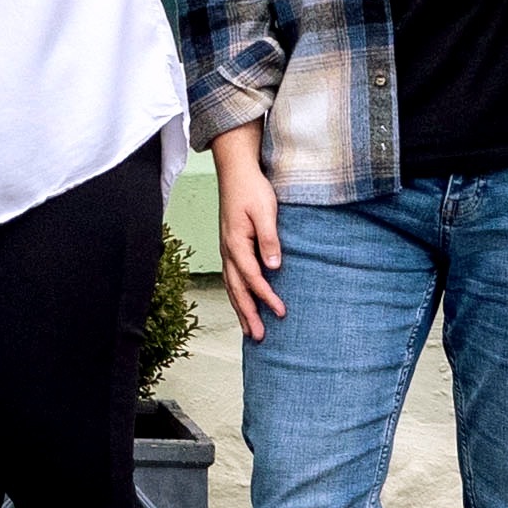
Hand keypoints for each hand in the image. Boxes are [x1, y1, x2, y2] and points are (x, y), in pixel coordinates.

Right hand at [213, 130, 285, 337]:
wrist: (235, 170)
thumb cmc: (252, 189)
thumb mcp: (265, 211)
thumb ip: (269, 239)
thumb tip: (274, 267)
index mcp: (236, 243)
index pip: (252, 278)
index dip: (266, 297)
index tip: (280, 312)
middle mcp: (228, 250)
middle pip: (236, 289)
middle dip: (248, 314)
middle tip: (258, 337)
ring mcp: (227, 249)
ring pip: (231, 286)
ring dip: (240, 309)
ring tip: (249, 330)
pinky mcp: (230, 246)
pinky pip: (231, 277)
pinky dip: (237, 295)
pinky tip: (242, 302)